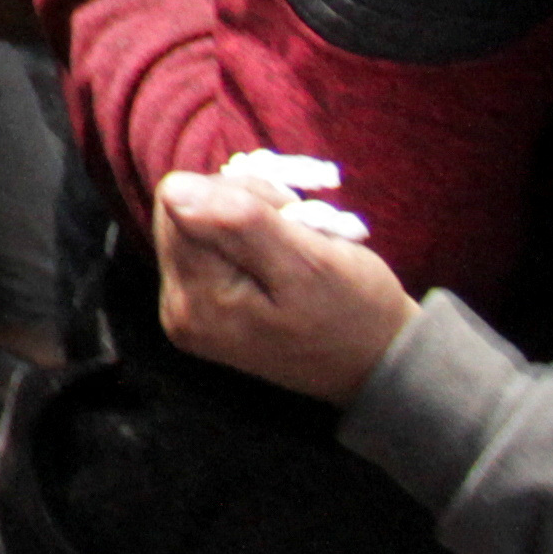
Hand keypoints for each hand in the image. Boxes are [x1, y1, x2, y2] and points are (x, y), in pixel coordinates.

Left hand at [153, 165, 418, 405]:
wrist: (379, 362)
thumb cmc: (355, 315)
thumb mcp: (308, 264)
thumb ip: (238, 224)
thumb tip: (173, 190)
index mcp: (197, 301)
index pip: (180, 199)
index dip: (237, 192)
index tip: (288, 215)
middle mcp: (179, 308)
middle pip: (182, 209)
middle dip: (240, 203)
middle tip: (296, 224)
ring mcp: (187, 308)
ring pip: (196, 220)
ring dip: (248, 217)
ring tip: (294, 242)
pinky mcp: (203, 303)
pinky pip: (210, 243)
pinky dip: (247, 235)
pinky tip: (281, 252)